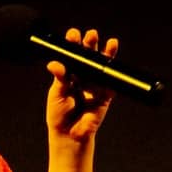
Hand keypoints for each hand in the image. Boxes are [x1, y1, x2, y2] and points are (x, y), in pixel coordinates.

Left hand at [45, 28, 117, 142]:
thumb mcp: (56, 94)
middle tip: (91, 35)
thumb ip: (59, 79)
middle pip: (87, 56)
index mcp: (69, 73)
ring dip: (105, 53)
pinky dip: (113, 71)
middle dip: (90, 44)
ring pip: (100, 65)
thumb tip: (55, 64)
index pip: (72, 55)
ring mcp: (94, 85)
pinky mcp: (105, 95)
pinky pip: (111, 81)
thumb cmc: (59, 115)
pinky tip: (116, 63)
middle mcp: (82, 76)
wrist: (69, 135)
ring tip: (109, 43)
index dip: (73, 44)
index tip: (73, 36)